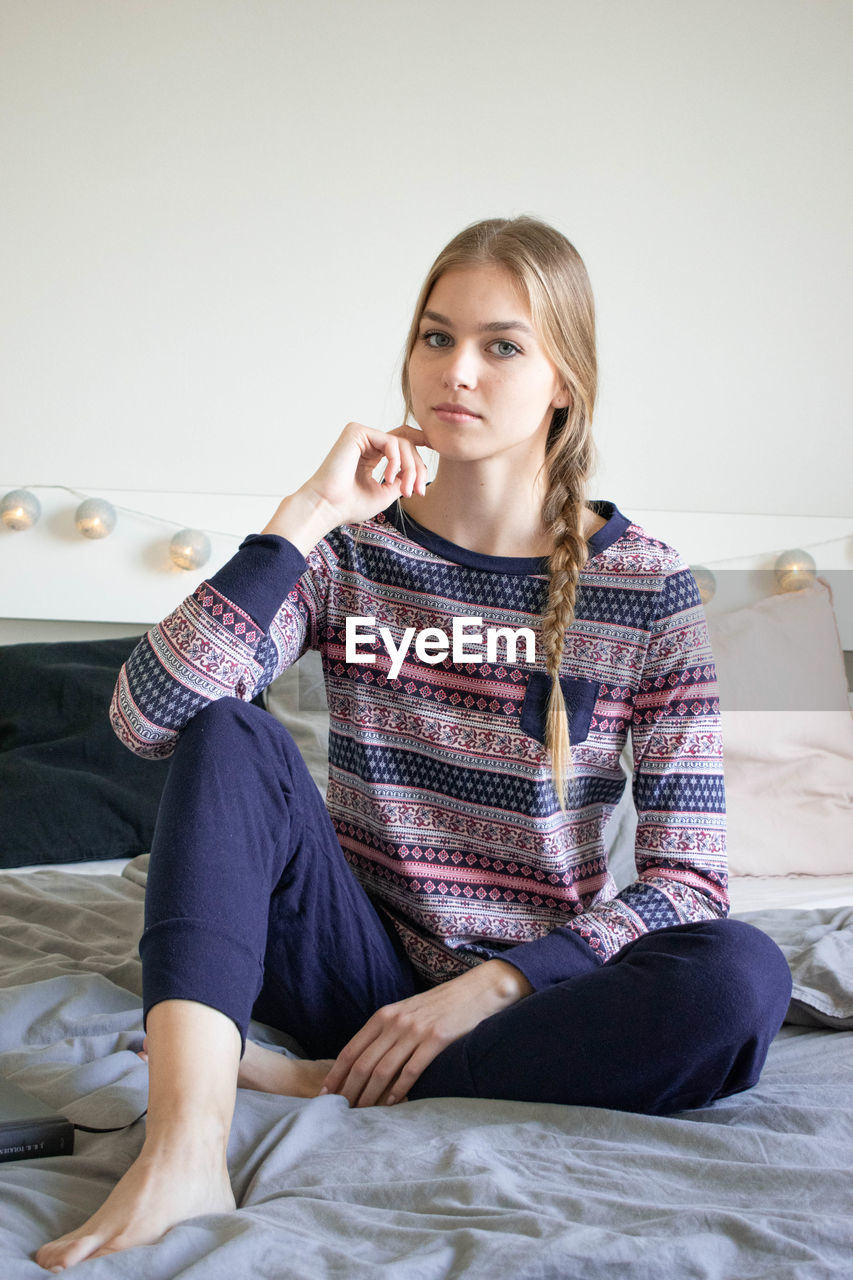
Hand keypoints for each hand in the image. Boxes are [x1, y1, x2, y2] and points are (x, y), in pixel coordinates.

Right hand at [301, 421, 431, 529]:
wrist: (327, 507)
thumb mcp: (385, 493)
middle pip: (406, 444)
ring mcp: (361, 435)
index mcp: (371, 455)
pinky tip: (388, 478)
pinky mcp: (357, 431)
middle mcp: (366, 443)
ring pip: (402, 443)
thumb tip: (418, 471)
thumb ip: (401, 479)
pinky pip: (391, 441)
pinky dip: (396, 461)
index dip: (420, 456)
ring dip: (410, 468)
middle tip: (418, 491)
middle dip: (418, 468)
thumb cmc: (350, 505)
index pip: (402, 448)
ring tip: (404, 490)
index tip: (431, 466)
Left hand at [319, 960, 531, 1108]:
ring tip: (362, 1114)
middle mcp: (395, 1022)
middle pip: (363, 1063)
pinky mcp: (435, 1040)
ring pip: (383, 1070)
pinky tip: (392, 1105)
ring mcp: (414, 1031)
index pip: (352, 1049)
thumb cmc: (438, 1006)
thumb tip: (363, 1062)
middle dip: (349, 1091)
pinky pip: (411, 1071)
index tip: (326, 1095)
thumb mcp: (405, 1012)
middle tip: (340, 1113)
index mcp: (384, 1015)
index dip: (337, 1074)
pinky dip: (398, 1090)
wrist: (473, 992)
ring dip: (370, 1095)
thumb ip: (385, 1032)